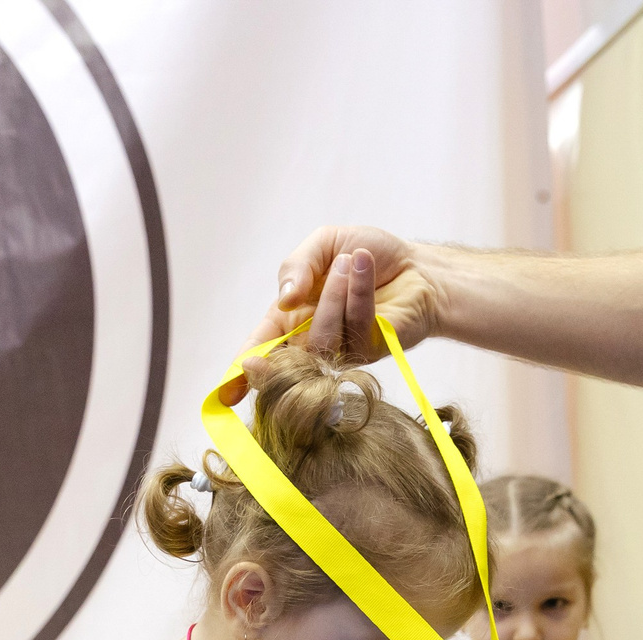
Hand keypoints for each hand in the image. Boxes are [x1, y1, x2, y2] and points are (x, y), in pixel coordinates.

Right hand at [228, 228, 441, 400]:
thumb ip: (296, 266)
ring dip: (333, 293)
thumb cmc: (368, 256)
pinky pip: (355, 324)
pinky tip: (363, 263)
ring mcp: (342, 350)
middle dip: (284, 343)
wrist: (416, 264)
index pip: (261, 348)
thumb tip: (283, 300)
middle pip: (286, 360)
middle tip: (291, 305)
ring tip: (348, 260)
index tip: (225, 391)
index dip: (242, 371)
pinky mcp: (370, 351)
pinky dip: (358, 289)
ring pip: (322, 337)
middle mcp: (314, 340)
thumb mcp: (322, 245)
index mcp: (292, 318)